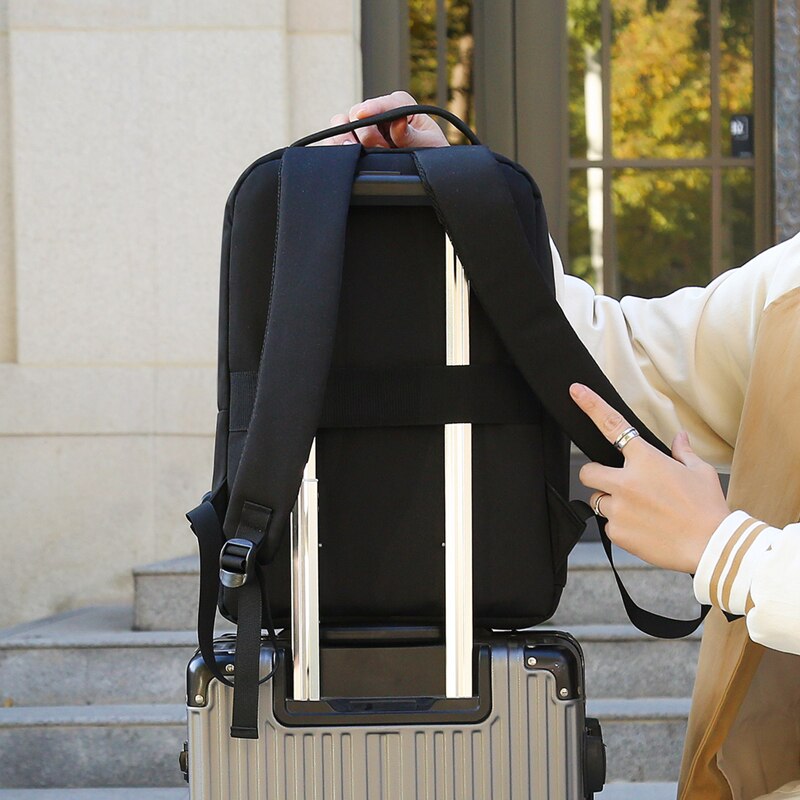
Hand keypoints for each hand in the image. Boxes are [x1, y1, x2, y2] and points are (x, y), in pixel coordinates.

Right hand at [318, 91, 449, 147]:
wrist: (426, 174)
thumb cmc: (430, 154)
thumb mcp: (429, 145)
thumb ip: (412, 135)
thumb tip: (397, 122)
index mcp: (400, 106)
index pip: (382, 103)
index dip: (371, 108)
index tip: (363, 116)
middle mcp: (378, 113)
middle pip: (357, 113)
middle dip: (366, 133)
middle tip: (381, 149)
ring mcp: (364, 127)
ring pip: (341, 124)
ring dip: (347, 139)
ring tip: (359, 153)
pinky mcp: (354, 142)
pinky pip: (336, 140)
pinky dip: (337, 147)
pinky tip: (347, 156)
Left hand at [570, 383, 729, 573]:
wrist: (711, 546)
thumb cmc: (708, 507)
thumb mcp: (700, 472)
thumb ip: (683, 452)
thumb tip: (679, 437)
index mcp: (645, 460)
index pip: (612, 425)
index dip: (591, 406)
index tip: (576, 391)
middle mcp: (626, 481)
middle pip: (587, 471)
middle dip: (596, 475)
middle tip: (616, 483)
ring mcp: (619, 507)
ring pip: (597, 501)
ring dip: (611, 503)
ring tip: (641, 512)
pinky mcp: (617, 531)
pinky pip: (608, 525)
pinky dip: (621, 526)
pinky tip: (645, 530)